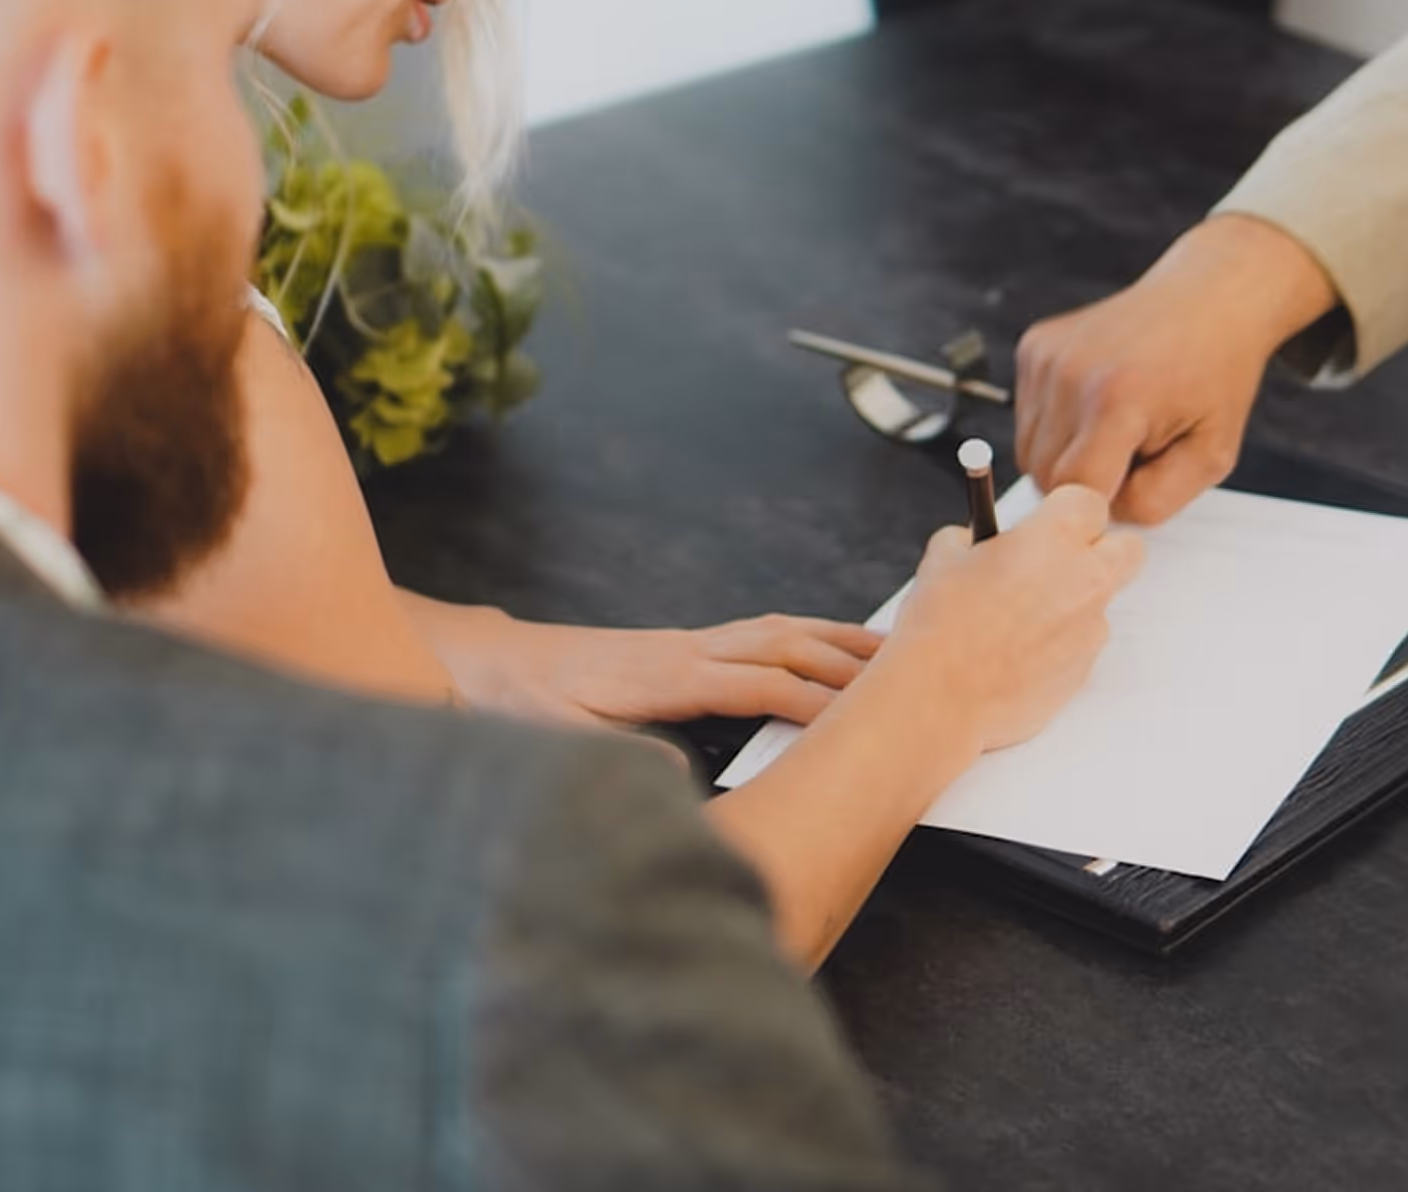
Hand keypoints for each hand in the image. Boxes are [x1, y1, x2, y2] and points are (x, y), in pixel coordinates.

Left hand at [426, 609, 883, 729]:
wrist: (496, 662)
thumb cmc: (525, 700)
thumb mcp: (559, 736)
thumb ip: (616, 755)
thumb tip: (676, 776)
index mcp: (668, 676)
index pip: (759, 682)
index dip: (813, 698)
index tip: (861, 715)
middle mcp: (689, 649)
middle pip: (785, 644)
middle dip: (848, 660)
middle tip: (911, 673)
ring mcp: (691, 642)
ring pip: (780, 631)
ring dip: (837, 638)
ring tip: (894, 649)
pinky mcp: (688, 646)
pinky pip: (763, 633)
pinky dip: (808, 634)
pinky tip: (830, 643)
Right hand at [867, 486, 1146, 754]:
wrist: (939, 697)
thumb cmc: (939, 624)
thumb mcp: (943, 558)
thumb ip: (974, 540)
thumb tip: (977, 542)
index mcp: (1054, 538)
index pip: (1090, 503)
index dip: (1066, 512)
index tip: (1045, 524)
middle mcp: (1086, 579)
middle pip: (1128, 549)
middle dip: (1102, 550)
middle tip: (1059, 562)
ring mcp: (1090, 628)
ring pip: (1102, 602)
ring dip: (1074, 603)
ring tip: (1018, 621)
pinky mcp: (1084, 670)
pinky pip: (1083, 645)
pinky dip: (1060, 645)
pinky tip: (1016, 655)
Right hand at [1016, 214, 1339, 524]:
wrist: (1206, 299)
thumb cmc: (1214, 374)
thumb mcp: (1212, 454)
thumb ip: (1156, 502)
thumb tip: (1100, 521)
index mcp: (1117, 401)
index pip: (1073, 493)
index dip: (1101, 507)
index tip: (1132, 491)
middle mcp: (1069, 373)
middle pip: (1045, 476)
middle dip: (1085, 483)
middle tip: (1133, 455)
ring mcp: (1046, 356)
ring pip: (1029, 451)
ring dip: (1067, 455)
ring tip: (1116, 427)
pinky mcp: (1033, 346)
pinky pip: (1027, 417)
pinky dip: (1057, 424)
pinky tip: (1098, 402)